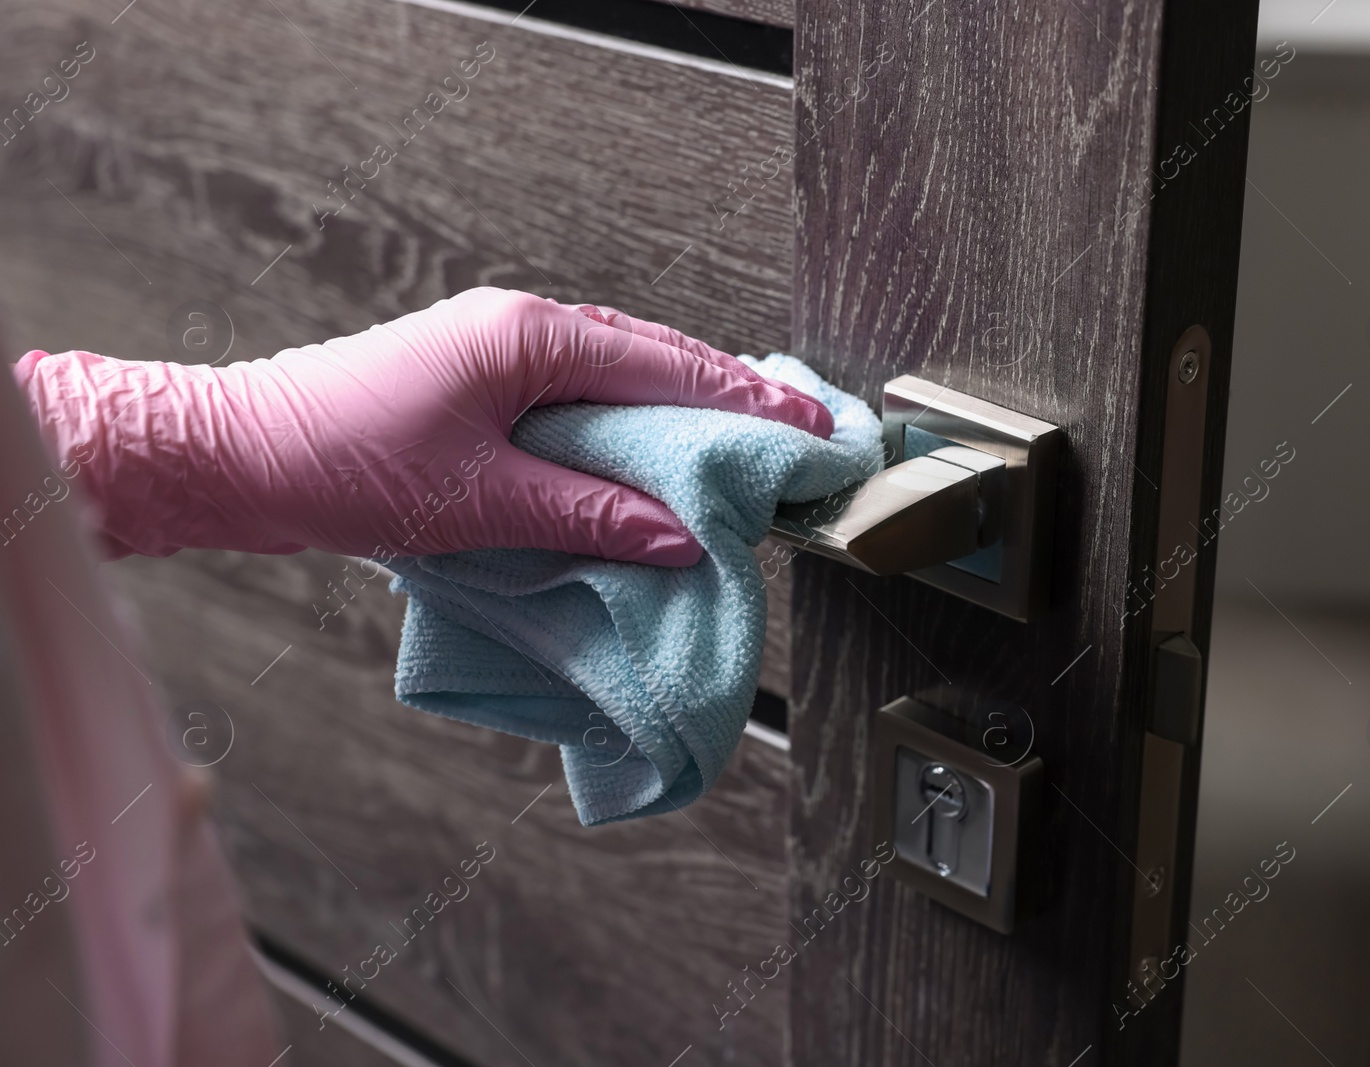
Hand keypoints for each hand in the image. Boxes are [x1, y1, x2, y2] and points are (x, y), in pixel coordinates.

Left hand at [13, 287, 831, 563]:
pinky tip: (654, 448)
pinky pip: (579, 392)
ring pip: (617, 371)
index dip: (742, 402)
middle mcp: (520, 328)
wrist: (235, 455)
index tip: (807, 430)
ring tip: (746, 438)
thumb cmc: (342, 465)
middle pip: (651, 356)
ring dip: (681, 403)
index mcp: (527, 339)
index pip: (662, 366)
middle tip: (799, 431)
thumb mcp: (477, 502)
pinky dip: (628, 417)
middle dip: (727, 395)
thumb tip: (680, 534)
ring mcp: (497, 348)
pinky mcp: (479, 379)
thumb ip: (587, 513)